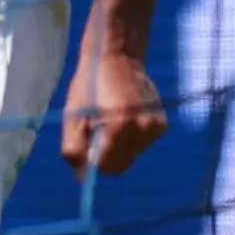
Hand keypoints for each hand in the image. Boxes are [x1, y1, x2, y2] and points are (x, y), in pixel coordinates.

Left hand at [62, 44, 167, 176]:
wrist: (118, 57)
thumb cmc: (89, 85)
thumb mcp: (72, 116)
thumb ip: (74, 150)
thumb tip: (83, 177)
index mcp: (120, 127)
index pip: (105, 168)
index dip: (93, 159)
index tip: (88, 140)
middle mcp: (143, 130)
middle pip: (120, 166)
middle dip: (106, 155)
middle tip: (97, 129)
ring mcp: (155, 128)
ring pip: (131, 156)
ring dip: (118, 146)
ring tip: (111, 119)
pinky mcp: (162, 125)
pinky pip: (141, 146)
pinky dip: (130, 138)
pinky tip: (124, 116)